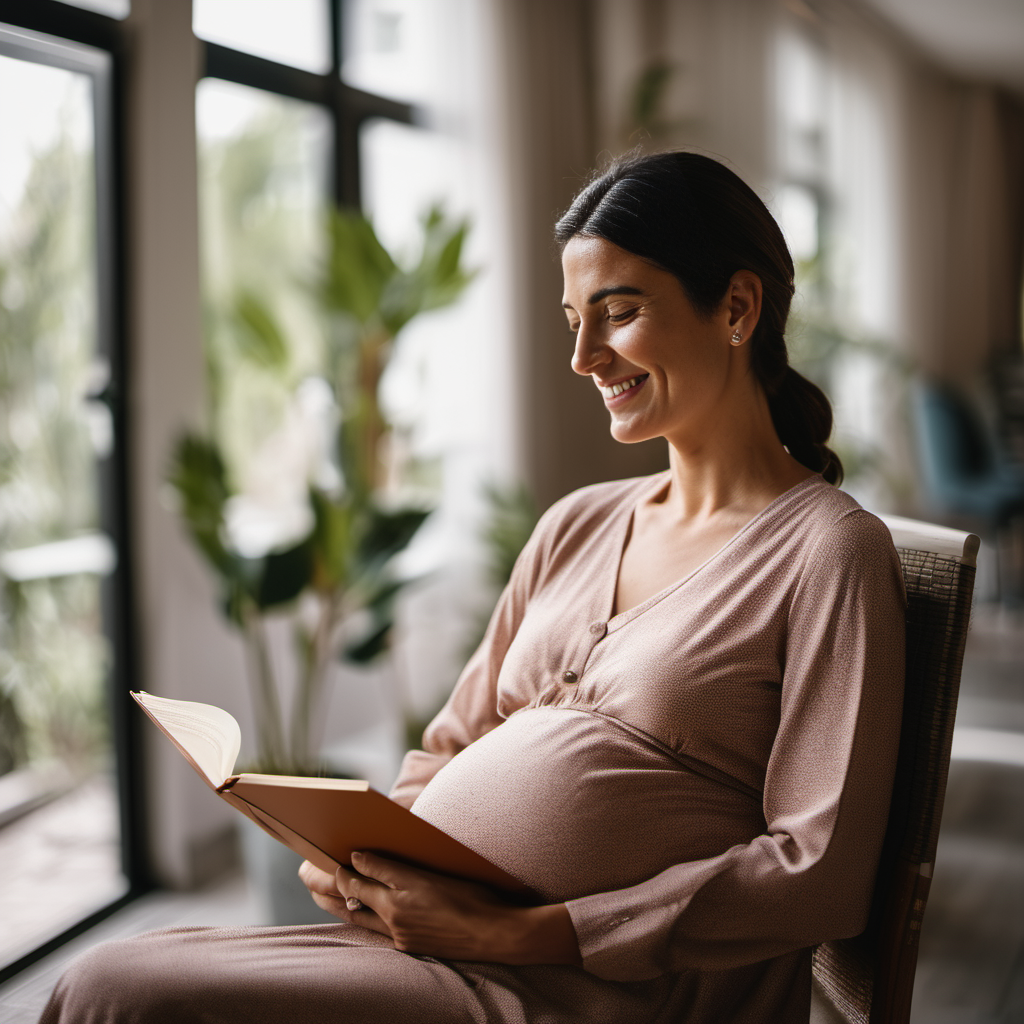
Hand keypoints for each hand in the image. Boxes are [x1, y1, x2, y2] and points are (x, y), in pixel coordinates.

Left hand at [298, 853, 579, 964]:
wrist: (497, 933)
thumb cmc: (476, 894)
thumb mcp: (441, 870)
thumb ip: (399, 865)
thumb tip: (364, 856)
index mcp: (407, 885)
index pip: (367, 868)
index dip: (352, 859)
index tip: (344, 851)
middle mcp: (397, 911)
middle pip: (354, 893)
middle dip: (335, 880)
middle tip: (318, 869)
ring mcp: (401, 931)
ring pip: (359, 915)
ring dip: (341, 902)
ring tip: (322, 891)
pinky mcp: (408, 946)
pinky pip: (377, 930)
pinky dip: (365, 918)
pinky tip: (360, 912)